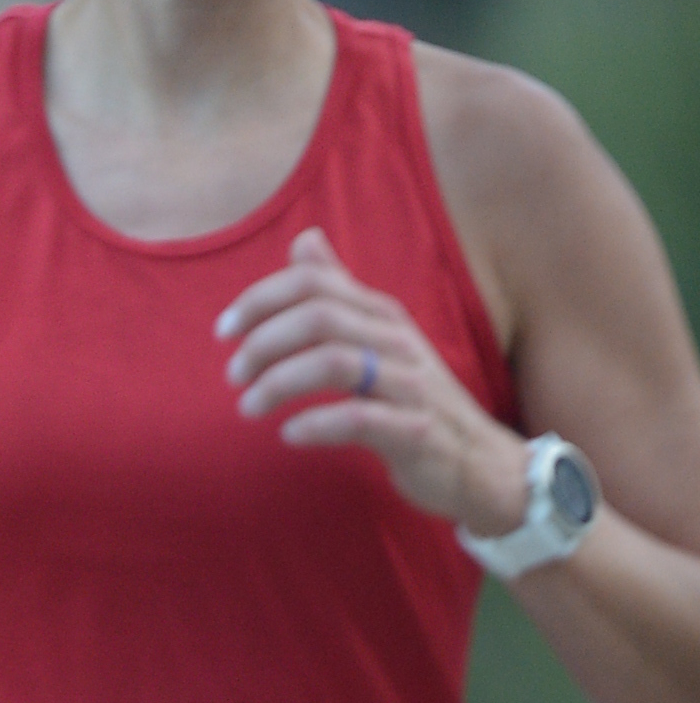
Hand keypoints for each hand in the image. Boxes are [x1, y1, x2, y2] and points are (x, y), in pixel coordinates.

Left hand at [217, 227, 528, 541]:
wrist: (479, 463)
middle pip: (319, 317)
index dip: (260, 300)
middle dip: (263, 343)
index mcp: (381, 314)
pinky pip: (358, 419)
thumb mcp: (378, 337)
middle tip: (233, 375)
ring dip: (278, 383)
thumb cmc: (413, 400)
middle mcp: (397, 340)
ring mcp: (409, 385)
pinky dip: (315, 424)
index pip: (314, 283)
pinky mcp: (414, 431)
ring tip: (248, 407)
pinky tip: (288, 435)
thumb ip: (339, 292)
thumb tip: (305, 240)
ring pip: (334, 363)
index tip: (224, 331)